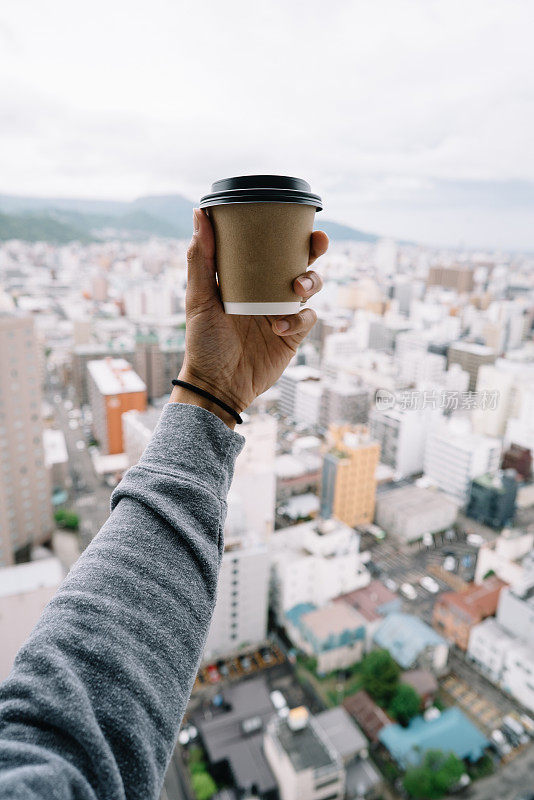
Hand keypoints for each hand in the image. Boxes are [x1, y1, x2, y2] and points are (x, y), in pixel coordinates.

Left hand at [173, 208, 327, 426]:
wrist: (216, 385)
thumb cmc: (203, 341)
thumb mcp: (198, 297)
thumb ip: (200, 258)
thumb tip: (199, 213)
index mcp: (248, 279)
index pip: (272, 248)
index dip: (289, 232)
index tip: (297, 217)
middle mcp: (268, 292)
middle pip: (300, 262)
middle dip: (314, 250)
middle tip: (318, 242)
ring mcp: (282, 313)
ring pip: (310, 288)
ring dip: (311, 281)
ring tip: (297, 286)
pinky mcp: (292, 336)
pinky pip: (306, 320)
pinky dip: (297, 320)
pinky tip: (277, 327)